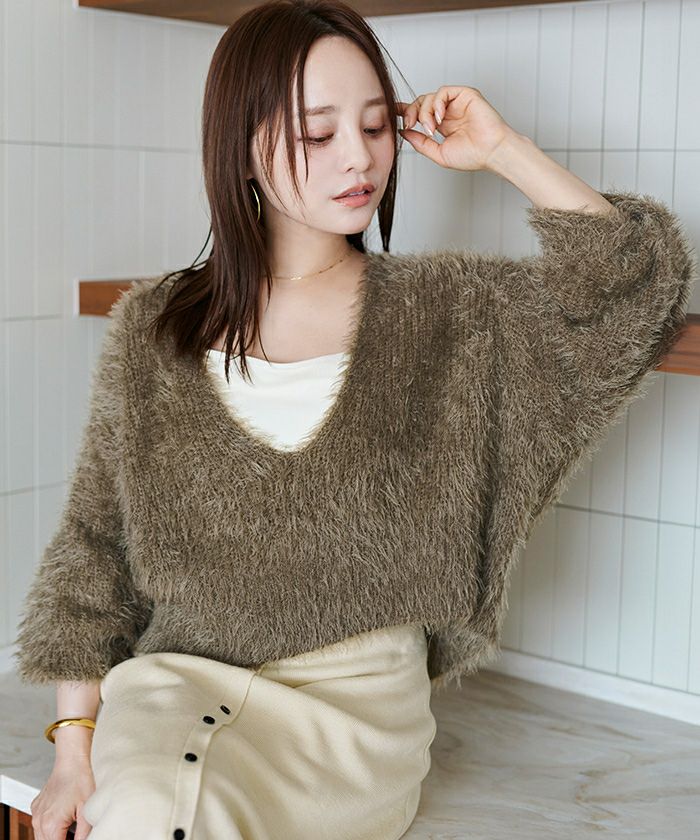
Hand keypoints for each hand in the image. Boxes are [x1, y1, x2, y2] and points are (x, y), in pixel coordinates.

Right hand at [30, 757, 95, 839]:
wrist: (72, 761)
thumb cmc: (81, 781)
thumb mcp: (87, 811)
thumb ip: (84, 835)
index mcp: (51, 825)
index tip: (76, 836)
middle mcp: (39, 821)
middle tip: (75, 831)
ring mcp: (36, 814)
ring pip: (42, 837)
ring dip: (55, 836)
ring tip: (71, 824)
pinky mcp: (36, 808)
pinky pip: (40, 825)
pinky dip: (50, 827)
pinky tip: (64, 817)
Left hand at [397, 86, 517, 171]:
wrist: (492, 153)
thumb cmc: (472, 156)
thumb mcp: (438, 153)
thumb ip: (420, 143)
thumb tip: (402, 132)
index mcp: (441, 125)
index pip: (419, 113)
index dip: (404, 110)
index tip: (391, 112)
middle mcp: (447, 112)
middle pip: (420, 102)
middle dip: (411, 113)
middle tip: (410, 125)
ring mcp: (456, 103)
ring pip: (429, 97)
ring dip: (425, 112)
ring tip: (431, 128)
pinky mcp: (465, 94)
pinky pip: (444, 91)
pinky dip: (437, 103)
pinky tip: (439, 118)